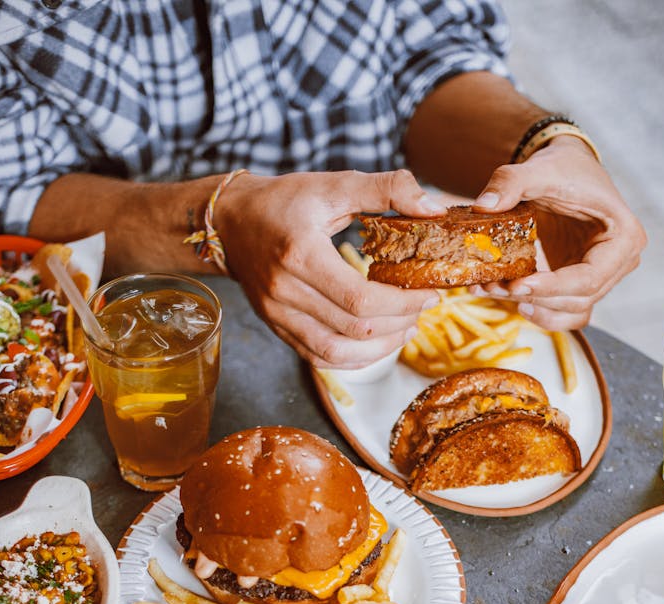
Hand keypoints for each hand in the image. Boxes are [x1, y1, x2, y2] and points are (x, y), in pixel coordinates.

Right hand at [214, 169, 440, 367]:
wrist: (230, 222)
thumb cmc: (284, 200)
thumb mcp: (334, 184)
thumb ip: (387, 189)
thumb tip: (433, 208)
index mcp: (301, 254)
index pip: (360, 299)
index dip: (402, 303)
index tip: (428, 294)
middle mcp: (286, 291)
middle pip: (353, 329)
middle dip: (398, 324)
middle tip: (421, 309)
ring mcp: (278, 314)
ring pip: (337, 352)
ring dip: (379, 349)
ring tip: (405, 331)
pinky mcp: (277, 327)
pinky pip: (319, 357)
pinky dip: (352, 359)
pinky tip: (375, 345)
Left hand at [471, 137, 646, 329]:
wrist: (567, 171)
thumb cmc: (565, 169)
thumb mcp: (540, 169)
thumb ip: (511, 183)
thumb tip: (482, 207)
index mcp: (624, 238)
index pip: (590, 278)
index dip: (552, 287)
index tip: (517, 284)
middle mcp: (619, 264)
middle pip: (578, 299)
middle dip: (534, 298)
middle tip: (494, 287)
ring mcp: (601, 278)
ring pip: (570, 311)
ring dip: (533, 308)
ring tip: (497, 292)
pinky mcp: (579, 285)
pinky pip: (564, 312)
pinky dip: (539, 312)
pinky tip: (516, 302)